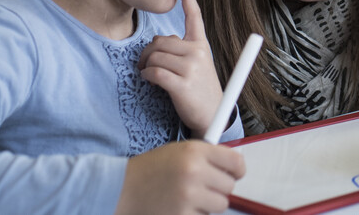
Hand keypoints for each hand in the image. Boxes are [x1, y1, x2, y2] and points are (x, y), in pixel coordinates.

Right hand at [115, 140, 244, 214]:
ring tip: (188, 197)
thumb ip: (205, 156)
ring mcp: (189, 196)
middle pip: (229, 186)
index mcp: (195, 151)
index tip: (235, 173)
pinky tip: (179, 206)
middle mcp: (194, 171)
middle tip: (202, 187)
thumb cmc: (151, 169)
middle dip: (218, 188)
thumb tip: (235, 166)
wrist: (121, 188)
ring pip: (220, 204)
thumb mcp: (178, 151)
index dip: (237, 169)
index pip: (236, 162)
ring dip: (208, 204)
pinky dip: (195, 214)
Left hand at [138, 0, 223, 134]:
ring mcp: (190, 69)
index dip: (187, 0)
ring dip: (146, 66)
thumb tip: (158, 40)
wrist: (212, 116)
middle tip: (144, 63)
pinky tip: (149, 80)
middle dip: (147, 52)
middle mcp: (197, 53)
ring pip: (155, 56)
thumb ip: (182, 49)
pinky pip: (154, 72)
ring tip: (148, 74)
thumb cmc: (200, 89)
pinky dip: (147, 76)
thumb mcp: (199, 64)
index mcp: (201, 45)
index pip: (194, 17)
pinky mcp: (181, 85)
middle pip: (160, 41)